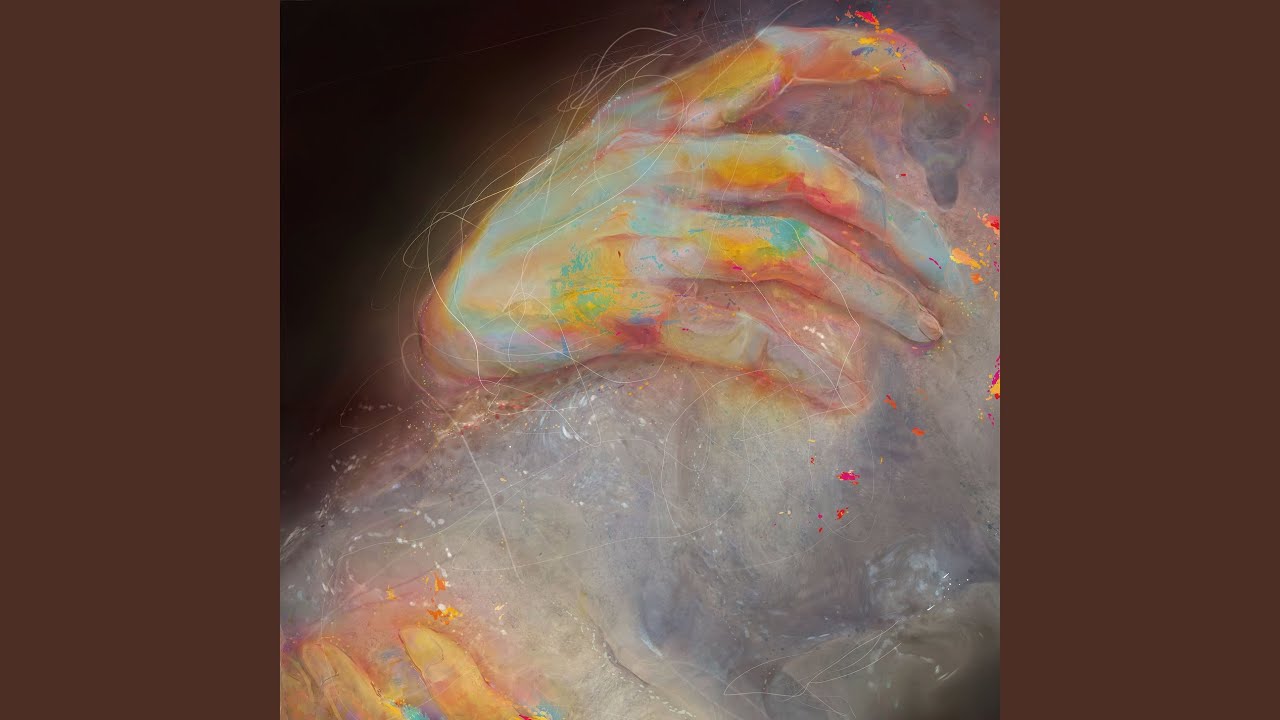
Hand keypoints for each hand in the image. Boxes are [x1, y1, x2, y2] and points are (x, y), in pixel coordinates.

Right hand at [420, 26, 955, 408]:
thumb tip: (781, 148)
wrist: (456, 313)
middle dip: (898, 218)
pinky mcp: (632, 311)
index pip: (775, 58)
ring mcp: (643, 237)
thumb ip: (681, 136)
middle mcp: (654, 164)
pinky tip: (836, 392)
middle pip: (812, 171)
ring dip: (878, 296)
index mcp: (651, 116)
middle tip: (944, 266)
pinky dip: (803, 367)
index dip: (868, 58)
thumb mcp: (597, 153)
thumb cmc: (536, 235)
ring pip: (796, 256)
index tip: (937, 85)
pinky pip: (745, 337)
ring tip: (923, 328)